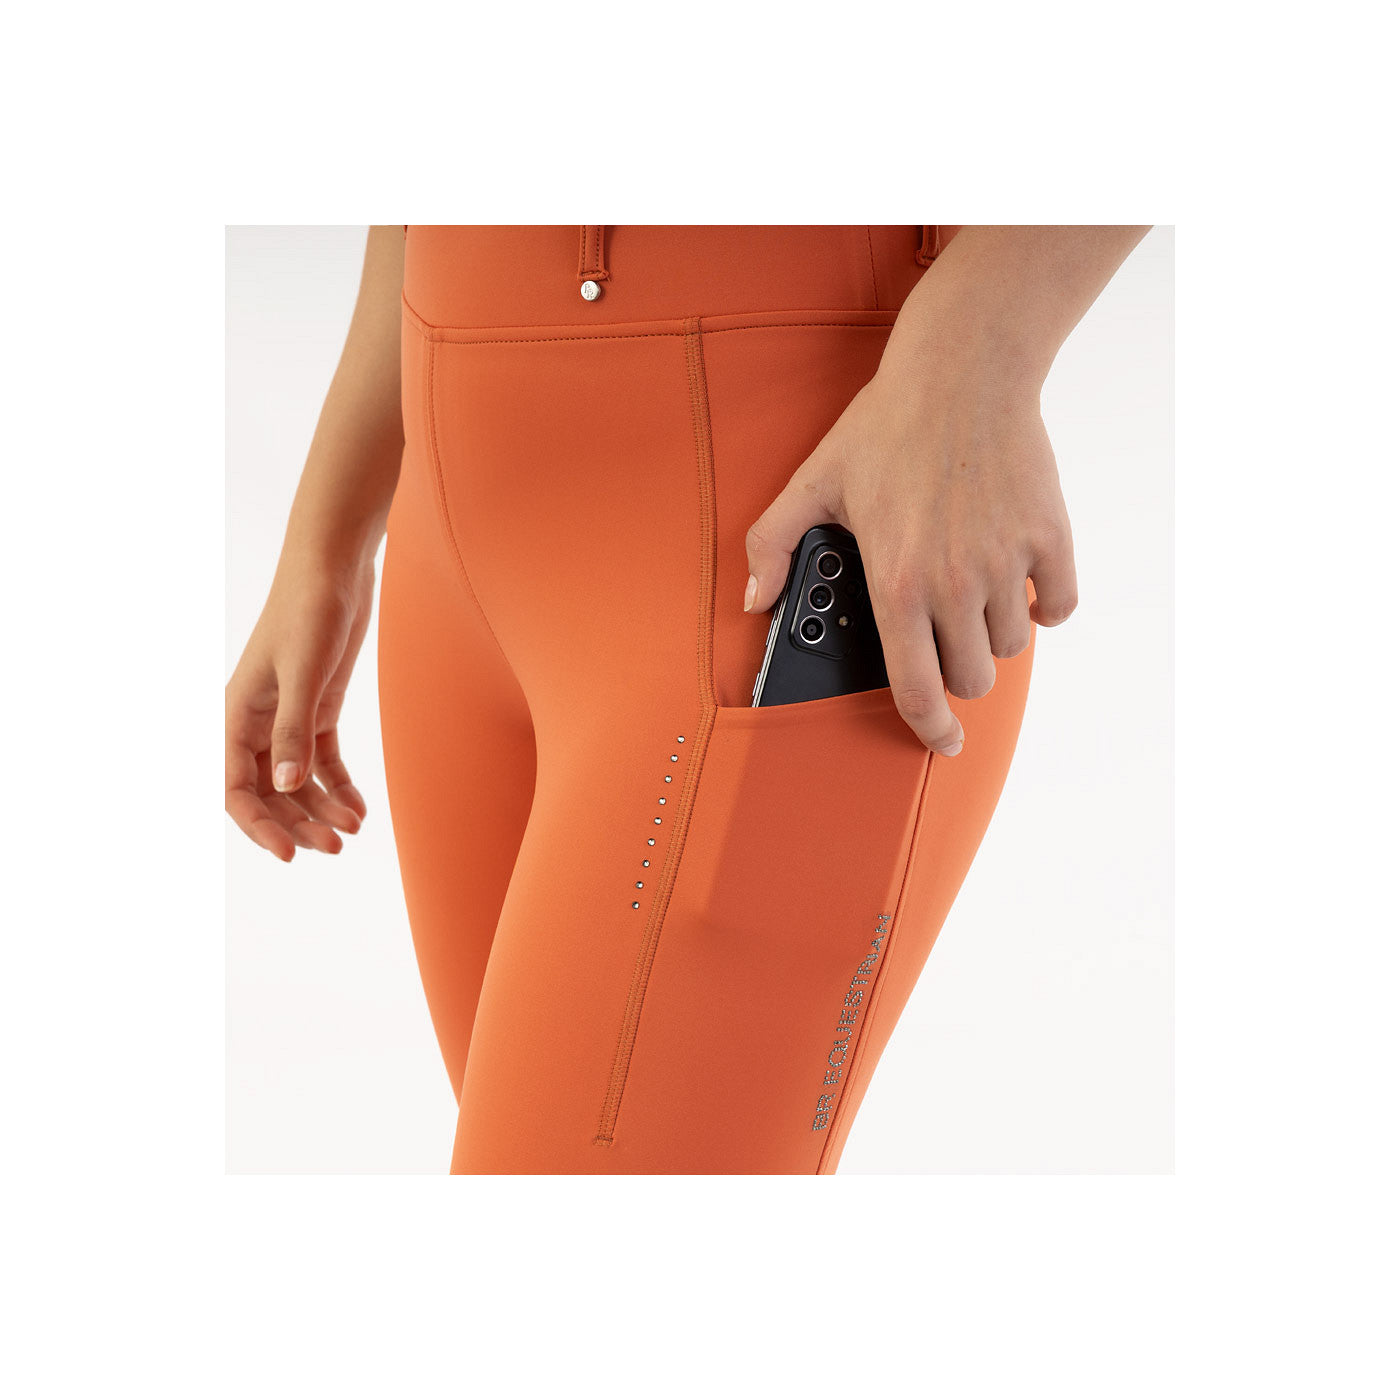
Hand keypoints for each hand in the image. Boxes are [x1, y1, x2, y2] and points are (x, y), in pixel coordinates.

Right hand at [225, 558, 374, 859]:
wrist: (335, 567)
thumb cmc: (310, 610)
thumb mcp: (304, 673)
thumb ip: (294, 730)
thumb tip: (284, 787)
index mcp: (237, 715)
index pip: (235, 788)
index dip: (259, 826)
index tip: (289, 854)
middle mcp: (258, 723)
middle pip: (270, 792)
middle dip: (299, 823)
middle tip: (336, 847)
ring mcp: (289, 717)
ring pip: (297, 782)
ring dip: (321, 810)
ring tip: (354, 831)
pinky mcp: (319, 707)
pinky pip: (322, 761)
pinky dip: (339, 787)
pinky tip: (360, 809)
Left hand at [742, 354, 1076, 754]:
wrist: (963, 370)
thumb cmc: (886, 425)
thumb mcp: (812, 483)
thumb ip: (772, 546)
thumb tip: (753, 601)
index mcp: (896, 582)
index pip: (916, 689)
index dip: (929, 730)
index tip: (940, 741)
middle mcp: (954, 583)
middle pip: (971, 679)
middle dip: (956, 674)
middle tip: (944, 642)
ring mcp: (1006, 562)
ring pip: (1011, 647)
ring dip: (992, 637)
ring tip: (972, 599)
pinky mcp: (1048, 537)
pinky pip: (1059, 606)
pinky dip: (1044, 607)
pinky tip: (1021, 587)